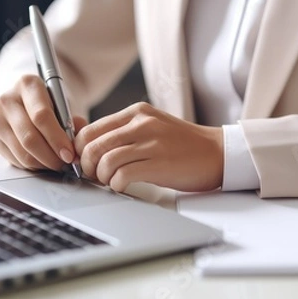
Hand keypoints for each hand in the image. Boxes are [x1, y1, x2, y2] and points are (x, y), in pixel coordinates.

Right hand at [0, 74, 86, 170]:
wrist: (23, 98)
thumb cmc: (47, 101)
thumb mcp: (62, 102)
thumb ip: (72, 120)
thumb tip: (77, 143)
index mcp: (27, 85)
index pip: (41, 116)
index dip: (57, 139)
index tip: (69, 154)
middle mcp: (7, 101)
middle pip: (29, 137)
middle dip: (51, 156)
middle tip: (66, 163)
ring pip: (22, 152)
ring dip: (43, 164)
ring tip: (58, 164)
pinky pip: (15, 160)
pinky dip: (33, 166)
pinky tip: (44, 162)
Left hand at [74, 102, 222, 191]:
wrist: (217, 153)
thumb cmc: (183, 145)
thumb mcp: (151, 127)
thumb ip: (123, 132)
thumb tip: (89, 146)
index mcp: (136, 113)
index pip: (91, 129)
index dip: (80, 150)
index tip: (84, 161)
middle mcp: (142, 124)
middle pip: (93, 145)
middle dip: (87, 166)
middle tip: (94, 175)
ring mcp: (151, 143)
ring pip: (105, 161)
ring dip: (102, 177)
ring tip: (111, 181)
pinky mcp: (159, 163)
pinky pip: (122, 175)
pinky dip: (117, 185)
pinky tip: (124, 185)